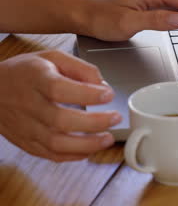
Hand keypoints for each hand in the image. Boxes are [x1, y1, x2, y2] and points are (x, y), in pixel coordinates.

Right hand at [0, 50, 121, 161]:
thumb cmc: (25, 72)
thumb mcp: (52, 57)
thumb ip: (81, 68)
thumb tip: (103, 86)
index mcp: (36, 79)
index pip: (59, 88)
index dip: (87, 94)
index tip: (108, 94)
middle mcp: (29, 104)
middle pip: (60, 120)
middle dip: (94, 122)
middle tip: (115, 118)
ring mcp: (26, 127)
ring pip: (56, 143)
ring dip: (87, 144)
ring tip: (107, 139)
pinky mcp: (26, 142)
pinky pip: (50, 155)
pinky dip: (72, 156)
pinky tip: (89, 149)